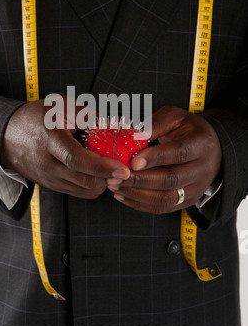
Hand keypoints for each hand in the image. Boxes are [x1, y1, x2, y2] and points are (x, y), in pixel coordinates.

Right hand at [0, 99, 129, 198]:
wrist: (8, 135)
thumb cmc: (38, 117)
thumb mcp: (62, 106)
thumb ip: (90, 116)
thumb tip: (117, 126)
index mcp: (49, 139)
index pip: (76, 159)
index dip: (102, 166)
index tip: (123, 169)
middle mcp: (47, 163)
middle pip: (83, 180)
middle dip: (109, 178)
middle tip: (126, 168)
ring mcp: (48, 178)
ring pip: (83, 190)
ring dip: (103, 183)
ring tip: (113, 168)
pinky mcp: (52, 186)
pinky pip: (78, 192)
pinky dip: (94, 186)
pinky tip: (100, 173)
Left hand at [107, 105, 221, 213]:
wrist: (210, 149)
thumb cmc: (188, 130)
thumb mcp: (174, 117)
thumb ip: (155, 125)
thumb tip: (133, 136)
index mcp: (201, 144)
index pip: (179, 153)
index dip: (156, 158)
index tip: (134, 161)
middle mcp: (203, 169)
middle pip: (172, 179)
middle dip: (141, 180)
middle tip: (117, 176)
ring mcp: (196, 188)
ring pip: (166, 198)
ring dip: (137, 194)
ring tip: (115, 186)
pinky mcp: (188, 200)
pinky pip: (163, 208)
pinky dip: (140, 204)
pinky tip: (123, 195)